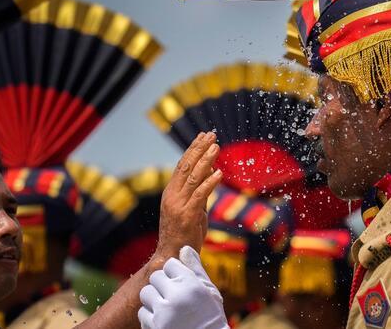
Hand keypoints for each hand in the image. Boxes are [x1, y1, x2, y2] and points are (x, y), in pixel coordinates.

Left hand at [138, 252, 228, 328]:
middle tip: (173, 296)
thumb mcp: (209, 291)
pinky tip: (164, 320)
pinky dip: (151, 317)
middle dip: (162, 285)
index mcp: (191, 284)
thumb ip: (195, 269)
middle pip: (155, 277)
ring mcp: (163, 313)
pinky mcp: (154, 327)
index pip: (170, 264)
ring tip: (167, 308)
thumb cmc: (210, 316)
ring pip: (145, 293)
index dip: (175, 273)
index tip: (182, 284)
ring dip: (154, 299)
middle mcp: (176, 296)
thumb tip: (184, 248)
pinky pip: (142, 313)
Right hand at [151, 132, 221, 266]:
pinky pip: (200, 195)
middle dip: (199, 149)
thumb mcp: (193, 209)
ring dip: (206, 160)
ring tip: (216, 147)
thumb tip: (211, 172)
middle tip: (211, 135)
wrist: (173, 257)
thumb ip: (200, 192)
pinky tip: (219, 172)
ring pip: (193, 177)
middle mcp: (172, 196)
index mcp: (171, 193)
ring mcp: (179, 205)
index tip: (203, 136)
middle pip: (186, 166)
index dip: (193, 149)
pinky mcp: (188, 215)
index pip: (182, 165)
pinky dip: (209, 182)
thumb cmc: (184, 235)